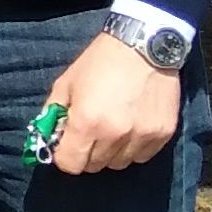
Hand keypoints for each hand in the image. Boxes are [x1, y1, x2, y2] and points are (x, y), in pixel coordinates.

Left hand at [44, 29, 179, 172]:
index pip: (70, 165)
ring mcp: (141, 136)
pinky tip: (132, 127)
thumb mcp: (66, 83)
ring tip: (113, 128)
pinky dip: (134, 148)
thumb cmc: (99, 62)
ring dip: (112, 152)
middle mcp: (114, 134)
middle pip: (94, 166)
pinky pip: (143, 156)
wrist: (143, 45)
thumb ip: (54, 113)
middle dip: (87, 153)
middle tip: (91, 133)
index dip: (66, 157)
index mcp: (86, 122)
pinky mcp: (163, 134)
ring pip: (119, 164)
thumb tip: (48, 137)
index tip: (69, 146)